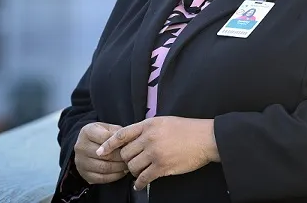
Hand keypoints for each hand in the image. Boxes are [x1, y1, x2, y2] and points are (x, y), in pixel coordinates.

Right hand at [74, 122, 129, 183]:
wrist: (87, 145)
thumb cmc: (102, 134)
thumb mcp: (108, 127)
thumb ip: (118, 132)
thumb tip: (129, 141)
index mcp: (87, 132)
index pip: (106, 138)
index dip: (120, 143)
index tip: (131, 145)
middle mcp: (81, 147)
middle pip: (105, 155)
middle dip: (121, 157)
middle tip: (132, 157)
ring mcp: (81, 162)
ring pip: (104, 168)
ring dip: (119, 168)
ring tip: (129, 164)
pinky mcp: (84, 174)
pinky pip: (101, 178)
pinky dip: (114, 176)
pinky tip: (122, 172)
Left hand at [96, 116, 218, 189]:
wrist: (206, 138)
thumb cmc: (187, 129)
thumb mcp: (165, 121)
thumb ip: (147, 129)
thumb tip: (132, 139)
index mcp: (149, 124)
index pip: (121, 134)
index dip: (108, 144)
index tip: (100, 152)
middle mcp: (149, 138)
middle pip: (125, 154)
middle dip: (127, 160)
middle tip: (133, 163)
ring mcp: (155, 153)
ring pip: (132, 167)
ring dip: (134, 171)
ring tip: (140, 172)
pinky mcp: (162, 167)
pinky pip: (143, 178)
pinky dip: (139, 183)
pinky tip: (140, 185)